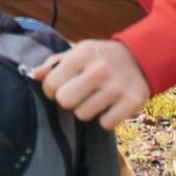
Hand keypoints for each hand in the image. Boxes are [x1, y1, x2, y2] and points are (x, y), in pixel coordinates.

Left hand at [31, 37, 150, 129]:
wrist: (140, 58)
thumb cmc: (101, 57)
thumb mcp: (79, 51)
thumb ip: (55, 63)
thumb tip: (35, 75)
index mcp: (83, 54)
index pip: (51, 84)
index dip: (52, 89)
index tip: (62, 87)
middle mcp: (100, 70)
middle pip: (65, 102)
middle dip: (68, 101)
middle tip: (78, 94)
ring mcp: (117, 87)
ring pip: (83, 115)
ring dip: (87, 109)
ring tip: (96, 97)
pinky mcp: (132, 102)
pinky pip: (105, 124)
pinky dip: (106, 118)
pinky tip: (111, 105)